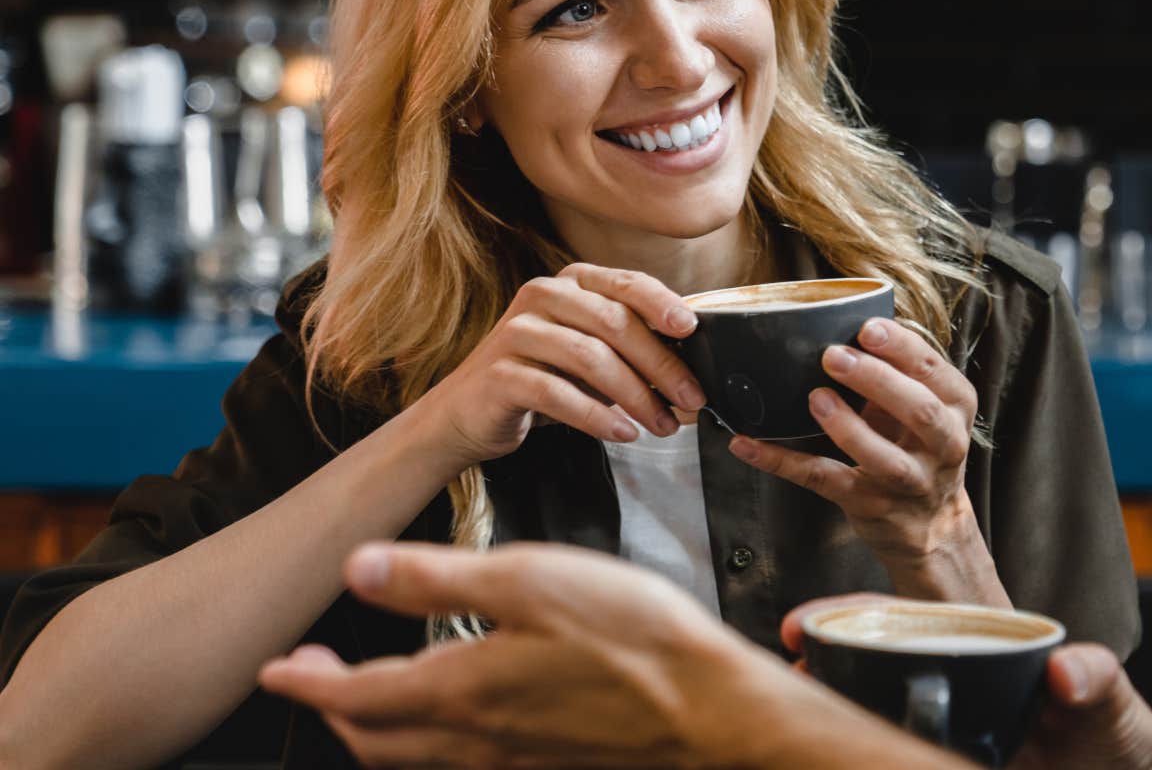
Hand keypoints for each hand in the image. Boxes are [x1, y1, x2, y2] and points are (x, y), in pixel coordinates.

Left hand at [259, 542, 802, 768]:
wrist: (711, 714)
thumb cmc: (634, 640)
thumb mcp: (531, 581)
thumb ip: (439, 579)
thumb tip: (358, 566)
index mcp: (459, 690)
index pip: (354, 694)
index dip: (306, 680)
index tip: (275, 666)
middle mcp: (474, 740)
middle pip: (373, 739)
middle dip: (333, 707)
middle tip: (311, 674)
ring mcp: (510, 762)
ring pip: (414, 760)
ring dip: (375, 731)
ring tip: (371, 697)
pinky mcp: (545, 767)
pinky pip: (463, 767)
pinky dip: (430, 747)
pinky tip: (455, 719)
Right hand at [410, 263, 706, 473]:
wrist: (467, 414)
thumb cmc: (542, 380)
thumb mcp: (591, 354)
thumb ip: (632, 346)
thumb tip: (693, 365)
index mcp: (571, 282)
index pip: (626, 283)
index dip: (662, 303)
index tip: (692, 330)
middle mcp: (542, 295)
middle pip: (614, 323)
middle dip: (661, 364)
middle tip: (692, 398)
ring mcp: (516, 332)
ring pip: (590, 357)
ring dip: (635, 396)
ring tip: (662, 425)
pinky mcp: (500, 373)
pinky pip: (558, 393)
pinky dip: (597, 416)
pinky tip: (623, 433)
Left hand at [728, 318, 1004, 602]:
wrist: (932, 523)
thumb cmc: (918, 446)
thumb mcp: (924, 404)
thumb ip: (897, 370)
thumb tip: (840, 322)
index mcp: (955, 407)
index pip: (933, 371)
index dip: (903, 348)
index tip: (868, 327)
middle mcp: (942, 445)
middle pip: (919, 411)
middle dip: (878, 380)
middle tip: (834, 355)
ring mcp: (909, 481)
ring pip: (884, 457)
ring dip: (847, 427)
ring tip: (815, 398)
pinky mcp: (870, 505)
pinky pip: (824, 482)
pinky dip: (782, 462)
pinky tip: (747, 445)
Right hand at [781, 599, 1151, 769]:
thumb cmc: (1115, 735)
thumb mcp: (1108, 702)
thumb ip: (1096, 682)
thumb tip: (1068, 673)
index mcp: (977, 653)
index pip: (901, 625)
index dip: (848, 620)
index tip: (803, 625)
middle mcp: (950, 688)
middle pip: (868, 671)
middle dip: (820, 670)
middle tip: (785, 679)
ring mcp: (941, 731)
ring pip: (871, 719)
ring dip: (830, 716)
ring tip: (789, 726)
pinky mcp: (938, 759)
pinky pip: (888, 752)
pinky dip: (859, 752)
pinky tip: (830, 754)